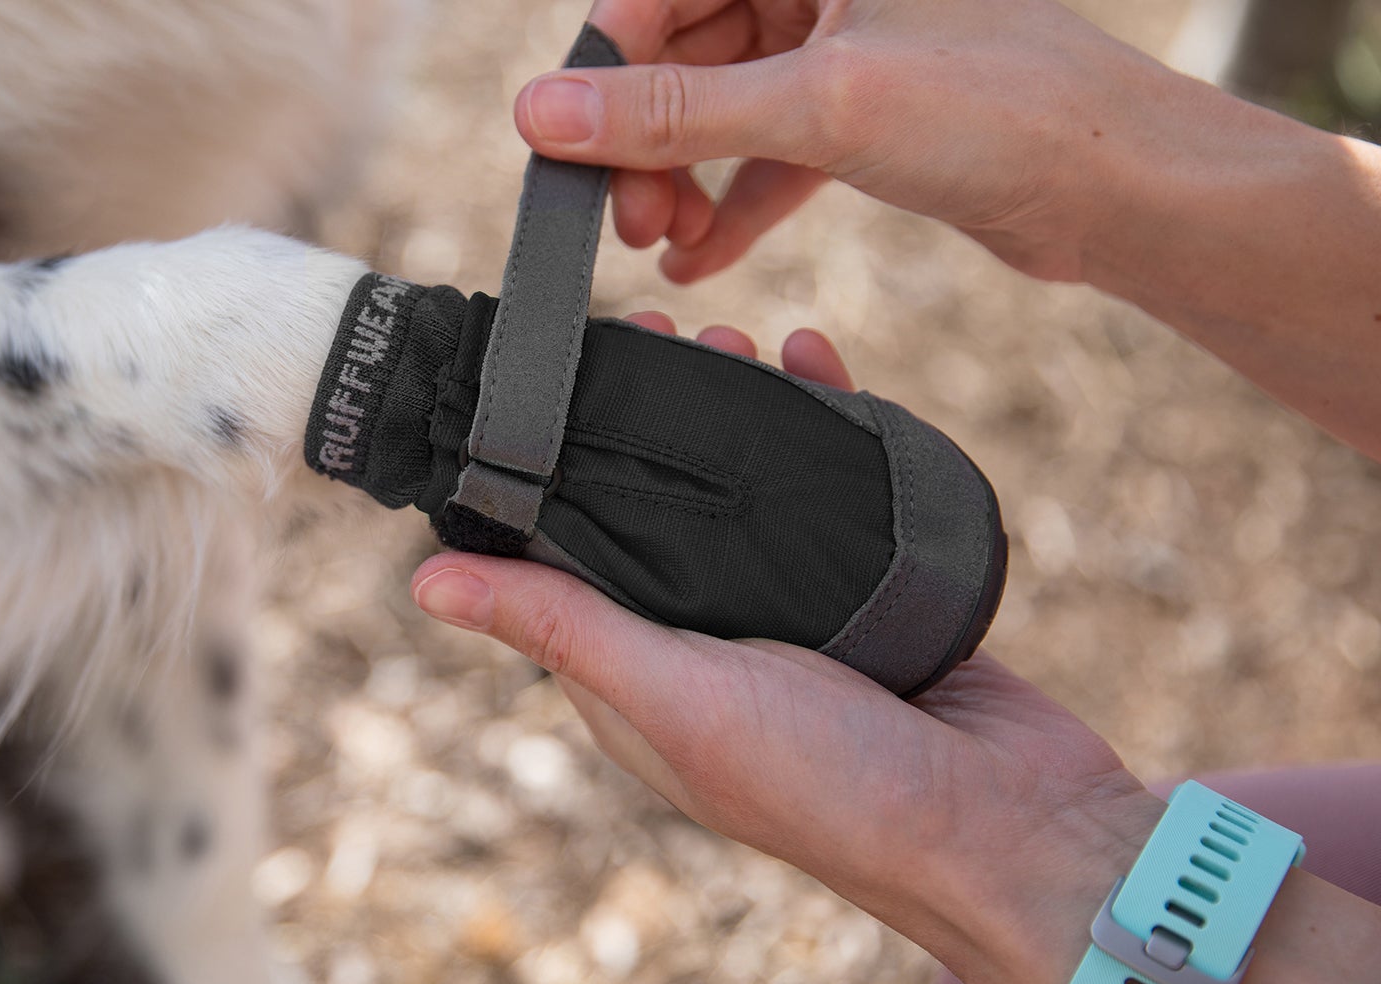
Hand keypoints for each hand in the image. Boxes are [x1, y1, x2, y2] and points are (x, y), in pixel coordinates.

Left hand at [409, 319, 1165, 983]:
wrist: (1012, 828)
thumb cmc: (829, 784)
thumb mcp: (674, 696)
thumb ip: (561, 628)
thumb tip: (422, 583)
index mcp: (634, 680)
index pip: (564, 560)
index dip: (550, 471)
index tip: (556, 382)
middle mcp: (701, 648)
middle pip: (655, 511)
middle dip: (649, 422)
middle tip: (658, 337)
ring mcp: (791, 619)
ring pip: (743, 494)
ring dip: (733, 412)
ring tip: (734, 342)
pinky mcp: (870, 593)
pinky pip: (833, 493)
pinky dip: (824, 425)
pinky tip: (817, 362)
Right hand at [517, 0, 1180, 282]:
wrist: (1127, 188)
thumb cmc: (1004, 108)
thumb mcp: (820, 104)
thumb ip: (674, 111)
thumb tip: (541, 115)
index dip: (603, 68)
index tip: (562, 146)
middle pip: (684, 46)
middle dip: (644, 136)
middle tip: (621, 217)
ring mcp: (846, 42)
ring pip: (722, 101)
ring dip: (682, 174)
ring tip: (660, 241)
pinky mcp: (867, 111)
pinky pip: (769, 147)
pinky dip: (733, 200)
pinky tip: (700, 257)